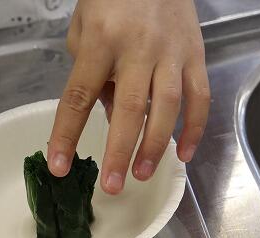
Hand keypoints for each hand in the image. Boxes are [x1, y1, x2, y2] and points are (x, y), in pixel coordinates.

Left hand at [47, 0, 209, 193]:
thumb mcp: (84, 29)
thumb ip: (91, 73)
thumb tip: (108, 116)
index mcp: (101, 41)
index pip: (79, 96)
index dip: (67, 134)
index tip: (59, 165)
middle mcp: (137, 49)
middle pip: (129, 108)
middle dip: (120, 151)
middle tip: (112, 186)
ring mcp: (171, 52)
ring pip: (168, 107)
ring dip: (156, 146)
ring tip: (143, 174)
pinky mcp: (196, 54)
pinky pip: (200, 97)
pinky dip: (195, 128)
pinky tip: (184, 154)